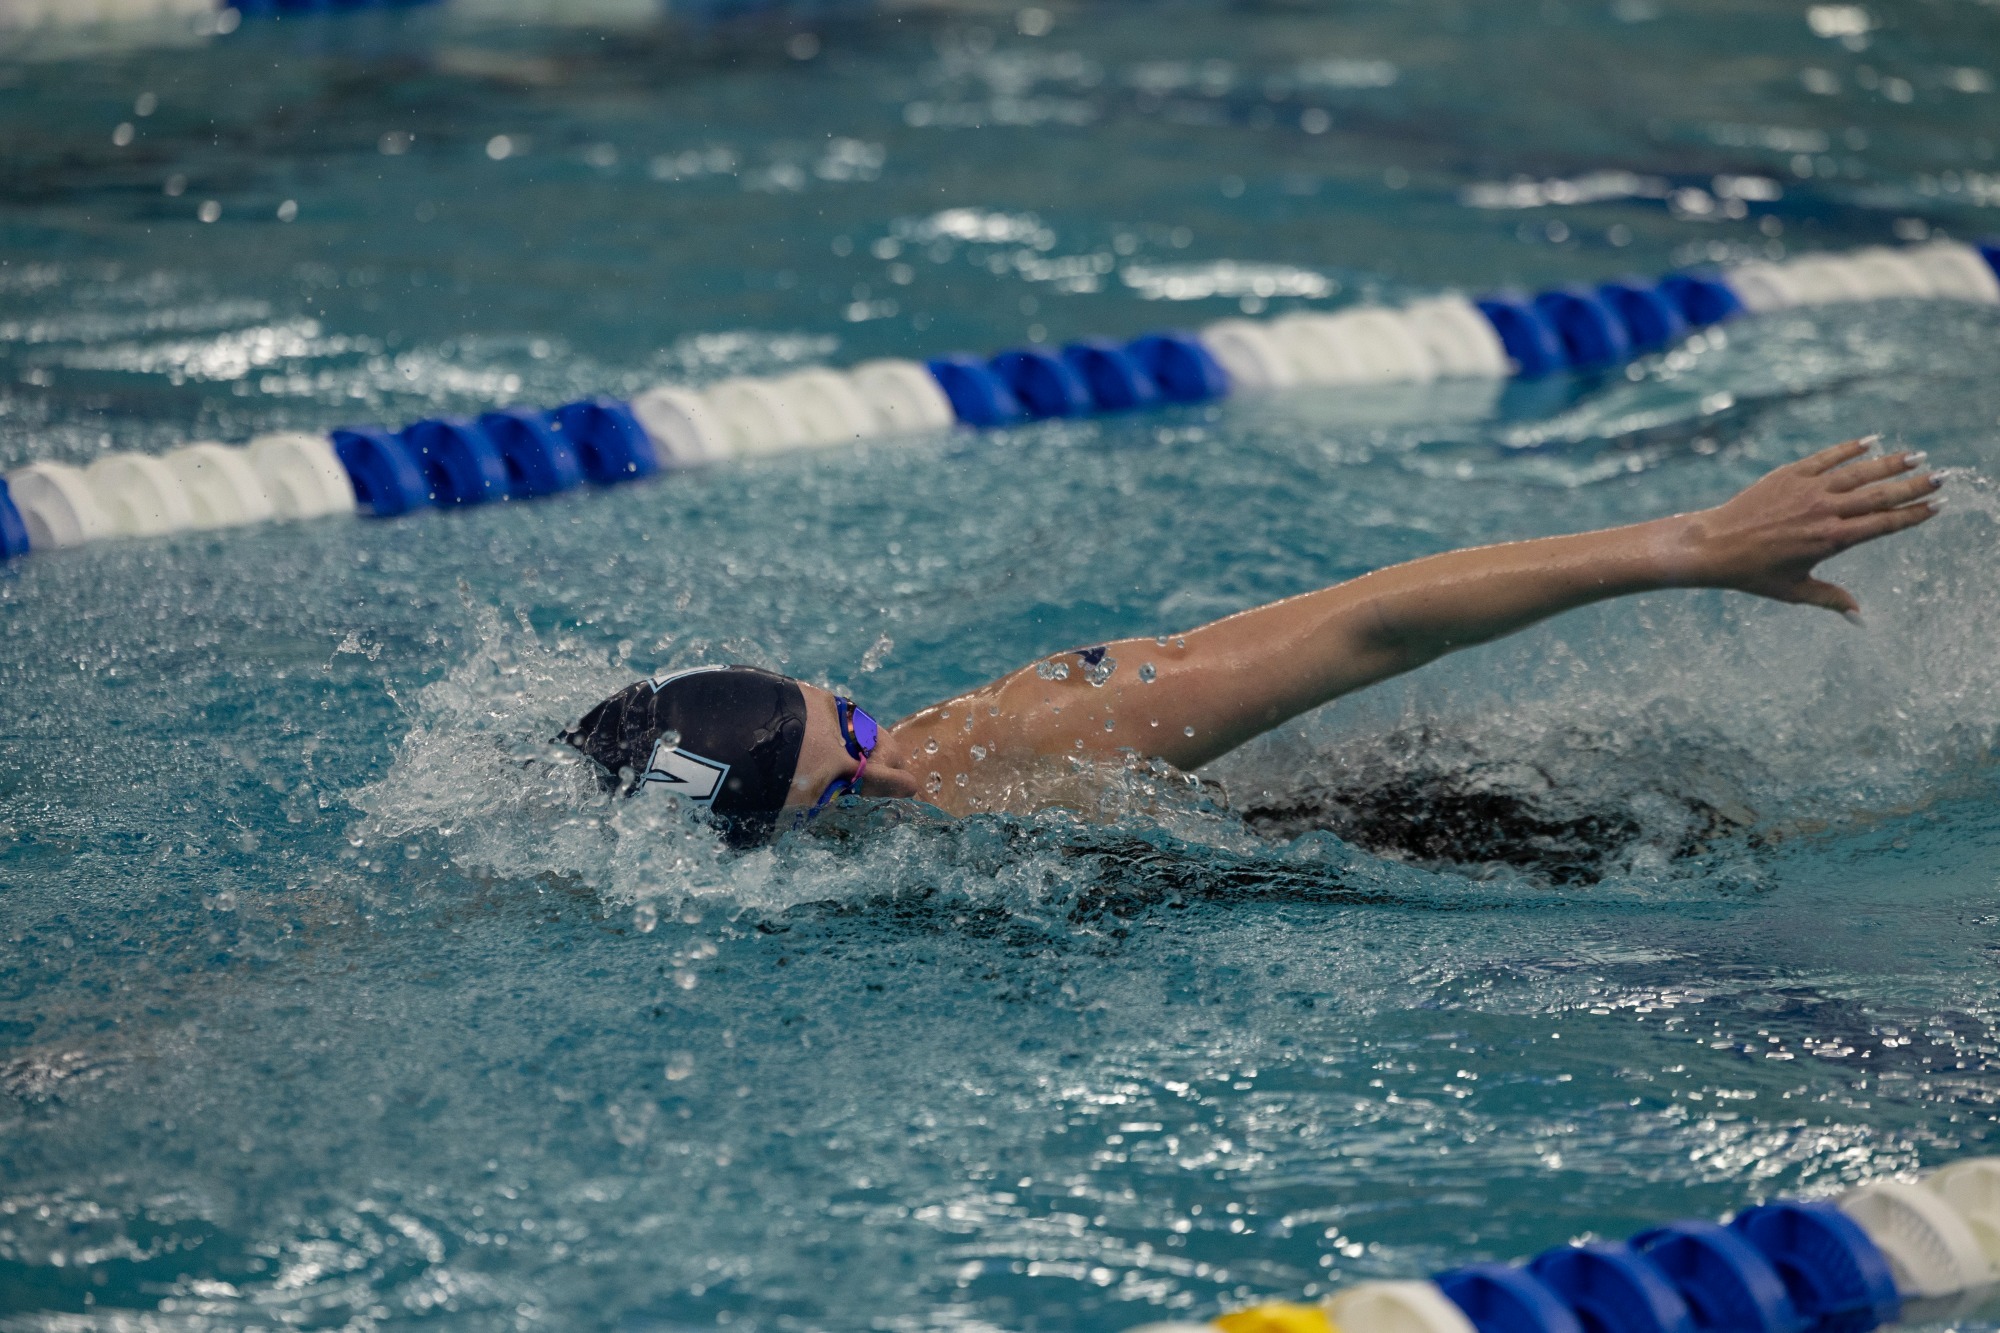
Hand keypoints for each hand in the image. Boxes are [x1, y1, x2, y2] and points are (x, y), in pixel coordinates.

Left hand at [1680, 437, 1940, 615]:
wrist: (1713, 545)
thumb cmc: (1753, 573)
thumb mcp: (1794, 591)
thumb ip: (1831, 599)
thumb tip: (1861, 618)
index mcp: (1832, 539)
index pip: (1884, 524)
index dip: (1913, 514)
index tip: (1937, 506)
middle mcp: (1825, 511)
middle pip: (1880, 495)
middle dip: (1914, 485)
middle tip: (1941, 477)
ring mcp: (1807, 489)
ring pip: (1858, 471)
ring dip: (1890, 462)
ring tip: (1916, 455)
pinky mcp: (1789, 474)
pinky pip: (1826, 457)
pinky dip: (1849, 448)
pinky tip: (1871, 441)